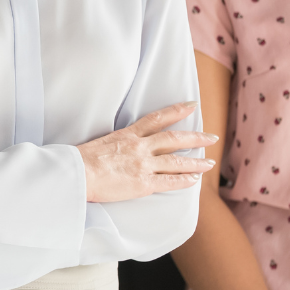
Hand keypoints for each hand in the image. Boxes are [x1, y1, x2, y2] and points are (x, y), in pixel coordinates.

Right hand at [77, 102, 216, 202]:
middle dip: (195, 137)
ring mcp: (143, 165)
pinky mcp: (143, 183)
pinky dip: (185, 180)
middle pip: (174, 139)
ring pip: (177, 162)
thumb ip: (119, 142)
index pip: (157, 118)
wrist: (78, 173)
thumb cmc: (83, 158)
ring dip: (196, 162)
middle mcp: (140, 147)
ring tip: (209, 163)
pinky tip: (195, 180)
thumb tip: (126, 146)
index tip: (191, 106)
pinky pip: (170, 181)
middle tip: (212, 137)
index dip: (176, 111)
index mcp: (128, 134)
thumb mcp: (103, 141)